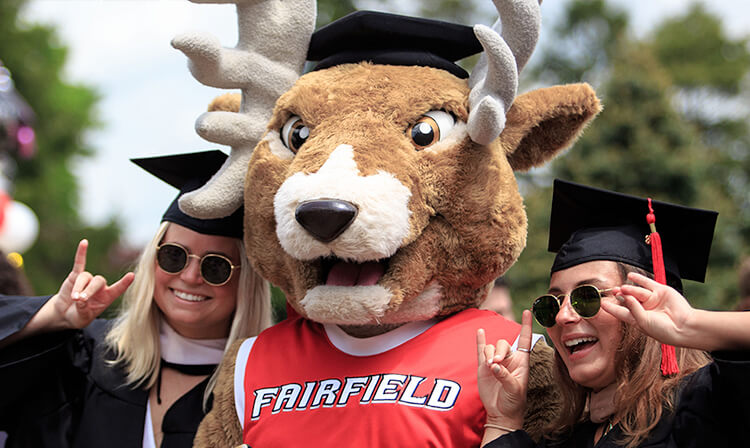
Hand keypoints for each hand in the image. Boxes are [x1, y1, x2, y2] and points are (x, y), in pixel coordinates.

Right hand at [50, 239, 133, 329]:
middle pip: (98, 282)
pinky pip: (79, 263)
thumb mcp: (82, 318)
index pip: (118, 289)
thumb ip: (83, 310)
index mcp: (107, 297)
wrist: (64, 313)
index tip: (132, 275)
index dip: (124, 283)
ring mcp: (88, 280)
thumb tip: (80, 300)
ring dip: (79, 287)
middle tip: (80, 300)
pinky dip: (81, 253)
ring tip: (74, 298)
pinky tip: (84, 242)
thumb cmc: (78, 316)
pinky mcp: (76, 276)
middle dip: (89, 291)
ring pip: (85, 278)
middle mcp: (100, 287)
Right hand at [477, 310, 531, 430]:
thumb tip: (494, 366)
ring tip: (490, 366)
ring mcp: (495, 362)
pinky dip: (480, 340)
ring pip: (490, 348)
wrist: (501, 413)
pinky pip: (481, 349)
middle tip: (495, 364)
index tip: (528, 311)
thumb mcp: (515, 390)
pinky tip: (480, 332)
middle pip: (503, 344)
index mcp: (521, 362)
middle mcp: (508, 359)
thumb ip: (506, 376)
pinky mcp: (483, 366)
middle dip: (498, 351)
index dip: (526, 326)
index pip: (524, 340)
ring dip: (489, 354)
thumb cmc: (514, 402)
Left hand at [601, 272, 695, 346]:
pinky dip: (638, 279)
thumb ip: (632, 307)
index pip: (620, 312)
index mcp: (637, 319)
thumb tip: (622, 294)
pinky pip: (647, 283)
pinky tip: (630, 276)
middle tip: (613, 291)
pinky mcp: (661, 291)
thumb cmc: (662, 330)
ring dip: (629, 290)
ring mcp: (652, 299)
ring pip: (637, 291)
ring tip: (623, 289)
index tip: (601, 303)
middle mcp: (644, 309)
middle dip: (619, 295)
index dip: (611, 308)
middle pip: (627, 300)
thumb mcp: (642, 321)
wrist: (684, 326)